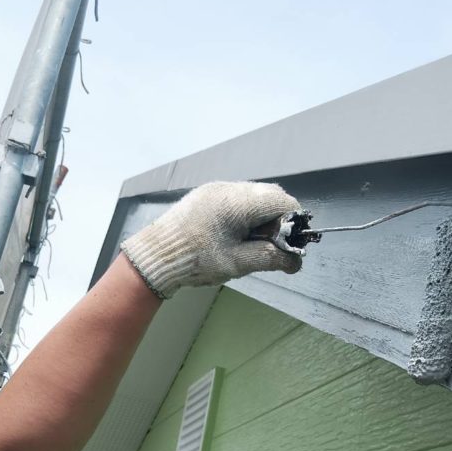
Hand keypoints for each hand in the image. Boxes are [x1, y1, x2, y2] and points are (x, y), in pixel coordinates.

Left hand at [120, 181, 302, 298]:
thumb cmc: (196, 260)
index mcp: (239, 201)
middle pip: (270, 196)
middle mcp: (229, 188)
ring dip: (260, 218)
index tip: (285, 245)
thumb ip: (271, 258)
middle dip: (277, 221)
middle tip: (267, 246)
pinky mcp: (206, 195)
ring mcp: (216, 189)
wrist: (155, 256)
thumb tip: (296, 261)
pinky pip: (237, 199)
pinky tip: (233, 235)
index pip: (283, 201)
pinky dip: (244, 215)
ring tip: (248, 243)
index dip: (292, 224)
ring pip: (254, 197)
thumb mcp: (238, 263)